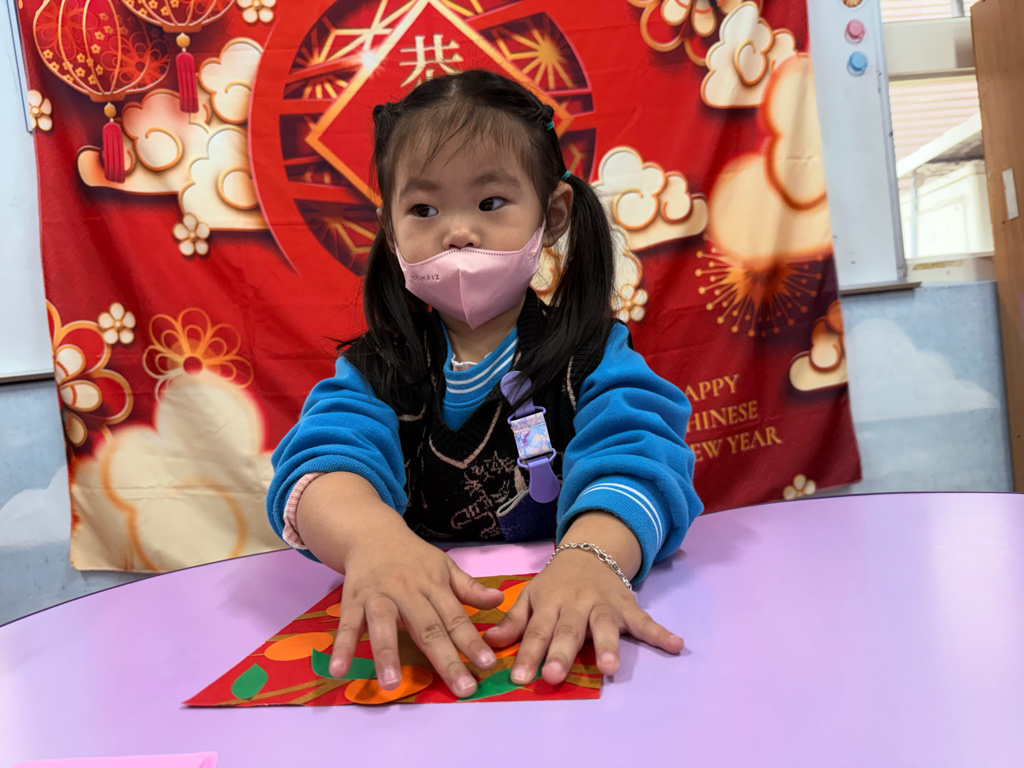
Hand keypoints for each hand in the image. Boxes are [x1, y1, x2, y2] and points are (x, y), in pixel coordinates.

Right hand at [329, 526, 504, 697]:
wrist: (372, 532)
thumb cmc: (412, 556)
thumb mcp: (444, 566)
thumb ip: (469, 587)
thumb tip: (499, 600)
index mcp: (433, 585)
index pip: (456, 617)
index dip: (471, 641)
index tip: (487, 665)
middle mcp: (408, 590)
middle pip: (427, 627)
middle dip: (445, 659)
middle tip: (461, 688)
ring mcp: (379, 594)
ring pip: (384, 624)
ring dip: (387, 654)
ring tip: (391, 684)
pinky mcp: (353, 599)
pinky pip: (348, 624)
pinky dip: (342, 646)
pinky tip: (338, 669)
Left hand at [483, 548, 683, 684]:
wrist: (590, 551)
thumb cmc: (556, 583)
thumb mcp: (530, 596)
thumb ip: (513, 622)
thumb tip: (488, 644)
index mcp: (550, 602)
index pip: (537, 630)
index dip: (527, 654)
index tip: (518, 678)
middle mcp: (576, 603)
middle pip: (569, 630)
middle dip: (561, 653)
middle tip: (553, 677)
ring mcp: (604, 604)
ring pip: (605, 626)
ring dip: (608, 646)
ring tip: (610, 669)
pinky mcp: (627, 606)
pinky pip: (645, 621)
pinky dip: (661, 633)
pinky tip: (676, 646)